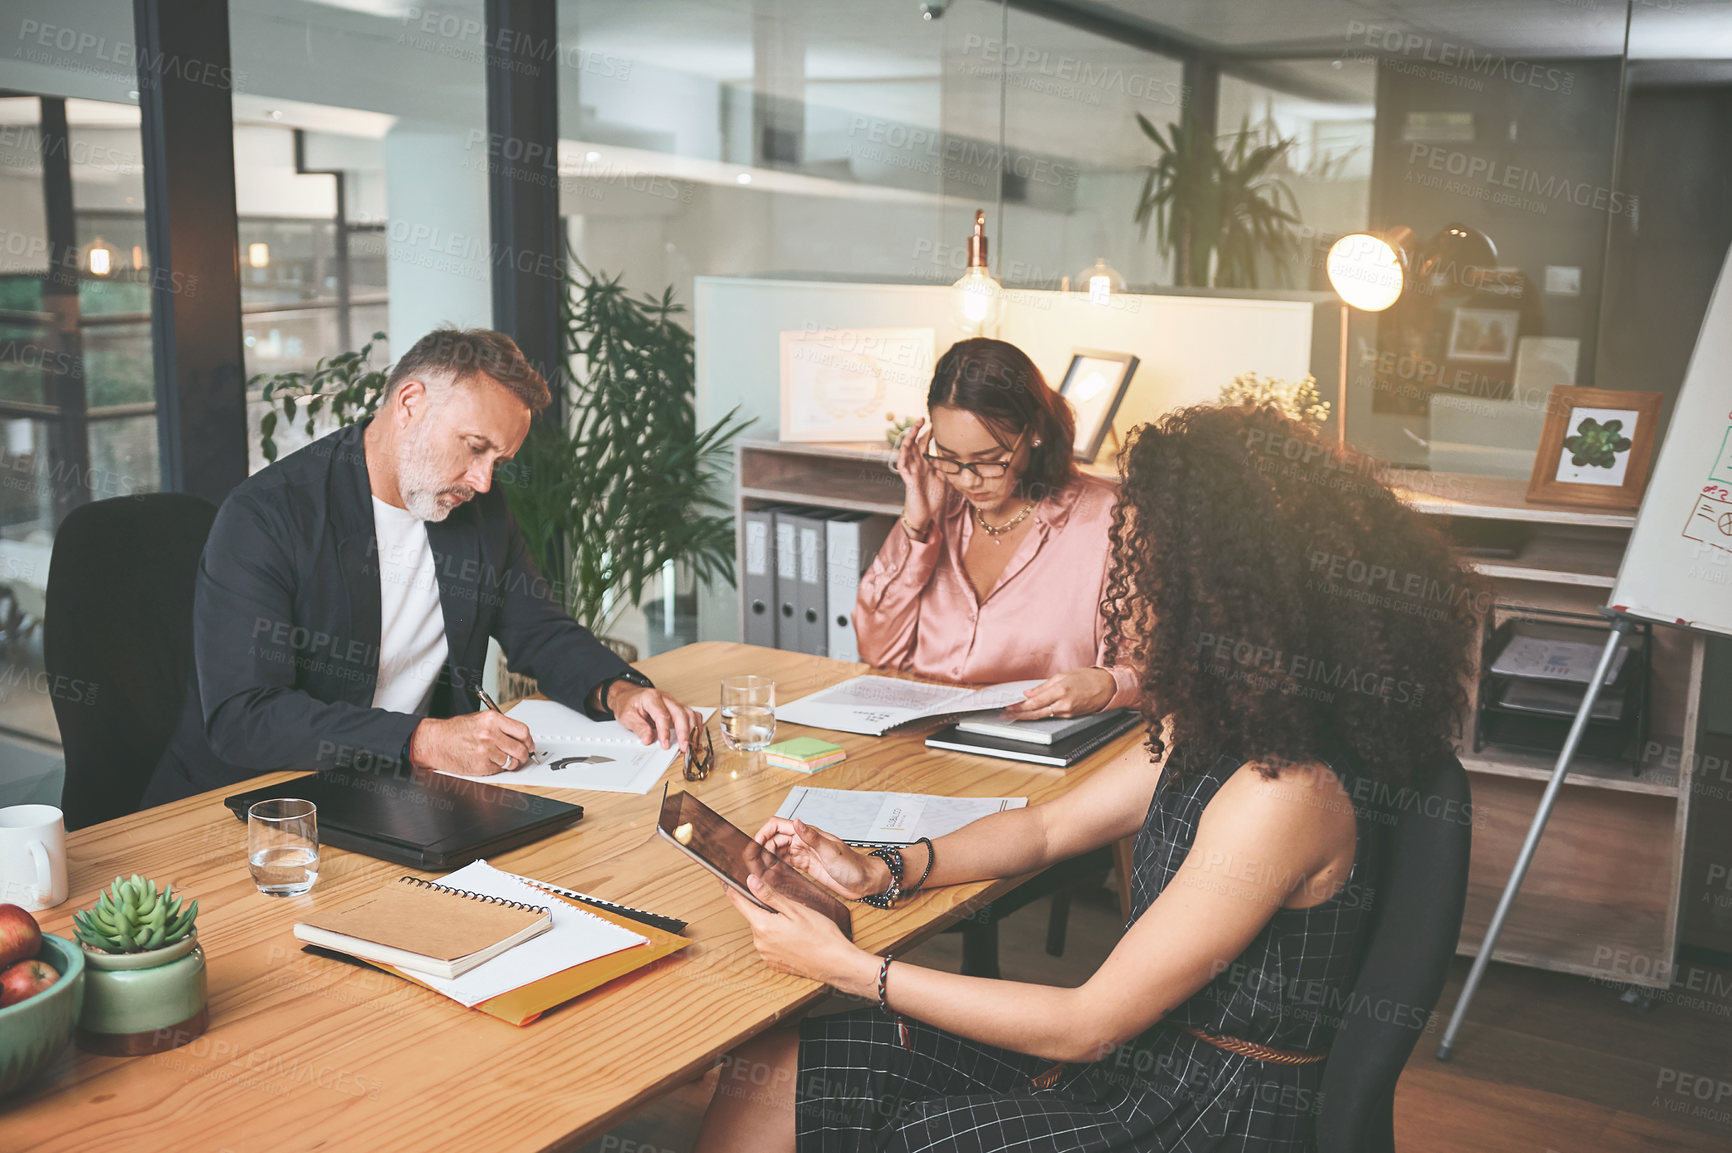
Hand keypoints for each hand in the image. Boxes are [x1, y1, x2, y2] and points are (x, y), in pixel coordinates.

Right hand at [409, 712, 533, 774]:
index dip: (529, 741)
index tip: (529, 745)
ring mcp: (486, 751)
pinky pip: (499, 769)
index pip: (522, 731)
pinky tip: (493, 763)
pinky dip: (499, 768)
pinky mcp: (481, 766)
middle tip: (523, 756)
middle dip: (524, 755)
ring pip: (512, 761)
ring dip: (513, 763)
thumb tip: (519, 736)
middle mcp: (490, 734)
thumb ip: (500, 726)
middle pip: (520, 749)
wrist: (435, 741)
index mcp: (492, 719)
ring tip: (508, 761)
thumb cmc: (455, 731)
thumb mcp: (479, 719)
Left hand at [609, 683, 700, 749]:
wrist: (628, 696)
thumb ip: (639, 728)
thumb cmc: (628, 704)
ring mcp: (673, 702)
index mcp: (652, 698)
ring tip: (692, 744)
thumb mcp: (627, 716)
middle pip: (680, 714)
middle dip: (684, 732)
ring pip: (689, 713)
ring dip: (693, 730)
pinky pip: (692, 714)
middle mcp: (666, 698)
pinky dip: (696, 725)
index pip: (663, 715)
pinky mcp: (677, 708)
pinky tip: (695, 735)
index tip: (665, 744)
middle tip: (683, 747)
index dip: (665, 732)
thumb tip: (649, 739)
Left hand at [724, 874, 877, 995]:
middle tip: (787, 907)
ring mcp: (767, 955)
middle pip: (754, 916)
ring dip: (773, 924)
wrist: (836, 963)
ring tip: (796, 925)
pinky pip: (770, 944)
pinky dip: (778, 938)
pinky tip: (796, 937)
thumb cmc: (821, 936)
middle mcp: (760, 943)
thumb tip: (750, 881)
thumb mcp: (795, 909)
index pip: (739, 902)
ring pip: (763, 930)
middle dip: (765, 908)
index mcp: (763, 926)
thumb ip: (769, 895)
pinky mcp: (774, 963)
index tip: (723, 881)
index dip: (731, 889)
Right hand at [753, 817, 888, 899]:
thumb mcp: (832, 852)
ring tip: (757, 870)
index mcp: (808, 834)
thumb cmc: (853, 866)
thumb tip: (796, 822)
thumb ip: (813, 837)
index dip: (763, 834)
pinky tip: (769, 875)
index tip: (753, 846)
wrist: (866, 881)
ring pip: (777, 852)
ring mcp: (804, 854)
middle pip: (773, 840)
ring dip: (765, 858)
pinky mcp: (806, 866)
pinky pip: (784, 863)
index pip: (777, 826)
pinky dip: (774, 867)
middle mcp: (804, 841)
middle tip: (751, 863)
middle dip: (760, 849)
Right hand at [893, 417, 946, 536]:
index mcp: (925, 464)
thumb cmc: (932, 499)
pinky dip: (903, 454)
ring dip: (909, 437)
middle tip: (923, 418)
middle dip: (918, 430)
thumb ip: (947, 467)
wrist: (925, 515)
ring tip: (914, 427)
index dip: (929, 434)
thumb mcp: (944, 479)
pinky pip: (902, 464)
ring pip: (906, 450)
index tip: (936, 423)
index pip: (925, 445)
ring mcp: (911, 471)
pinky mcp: (907, 479)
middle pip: (914, 443)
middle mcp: (916, 465)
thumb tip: (957, 457)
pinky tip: (906, 445)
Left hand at [1002, 667, 1115, 718]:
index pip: (1034, 702)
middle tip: (1007, 715)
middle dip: (1020, 715)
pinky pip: (1053, 716)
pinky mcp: (1071, 716)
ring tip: (1015, 714)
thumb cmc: (1086, 678)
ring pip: (1043, 716)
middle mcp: (1063, 704)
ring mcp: (1068, 712)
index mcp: (1060, 691)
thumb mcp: (1063, 676)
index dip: (1020, 706)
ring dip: (1029, 716)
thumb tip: (1028, 694)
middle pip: (1036, 713)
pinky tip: (1033, 713)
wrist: (1106, 687)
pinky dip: (1041, 714)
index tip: (1009, 707)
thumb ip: (1044, 687)